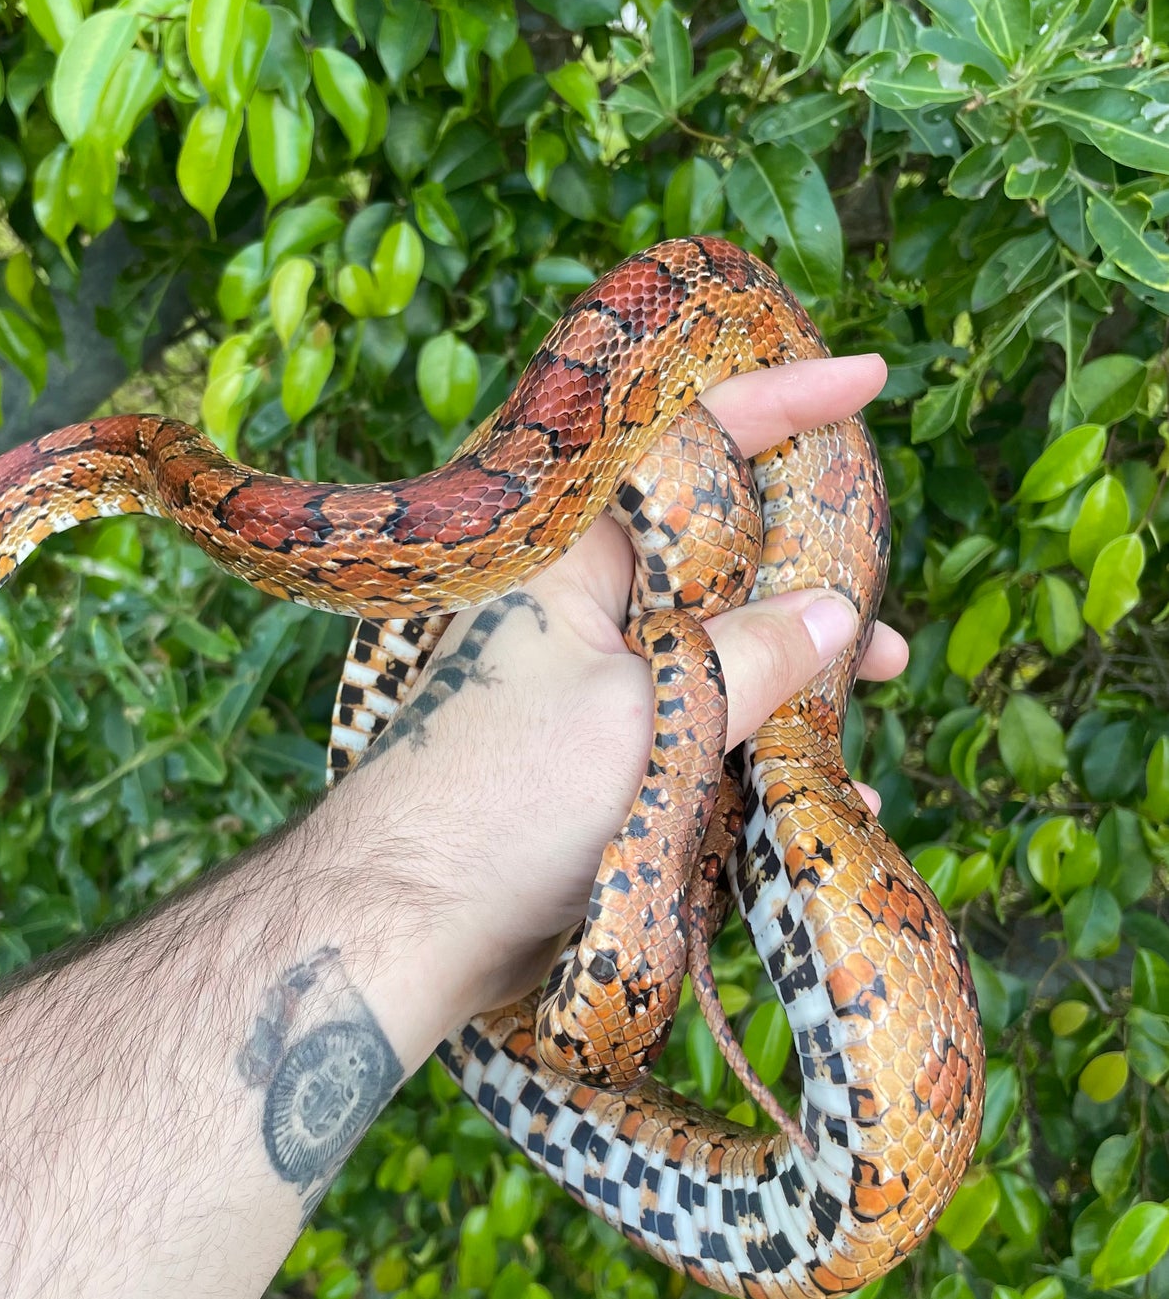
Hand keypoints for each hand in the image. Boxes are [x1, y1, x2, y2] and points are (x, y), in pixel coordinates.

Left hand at [327, 354, 907, 1022]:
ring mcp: (591, 679)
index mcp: (570, 555)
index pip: (682, 448)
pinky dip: (757, 741)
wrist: (417, 922)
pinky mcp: (599, 752)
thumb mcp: (648, 714)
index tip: (867, 377)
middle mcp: (580, 603)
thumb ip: (750, 657)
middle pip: (715, 554)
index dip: (777, 406)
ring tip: (875, 686)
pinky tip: (820, 785)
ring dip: (795, 669)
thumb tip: (834, 613)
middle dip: (808, 574)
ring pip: (714, 644)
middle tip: (881, 607)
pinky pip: (695, 723)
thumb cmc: (509, 798)